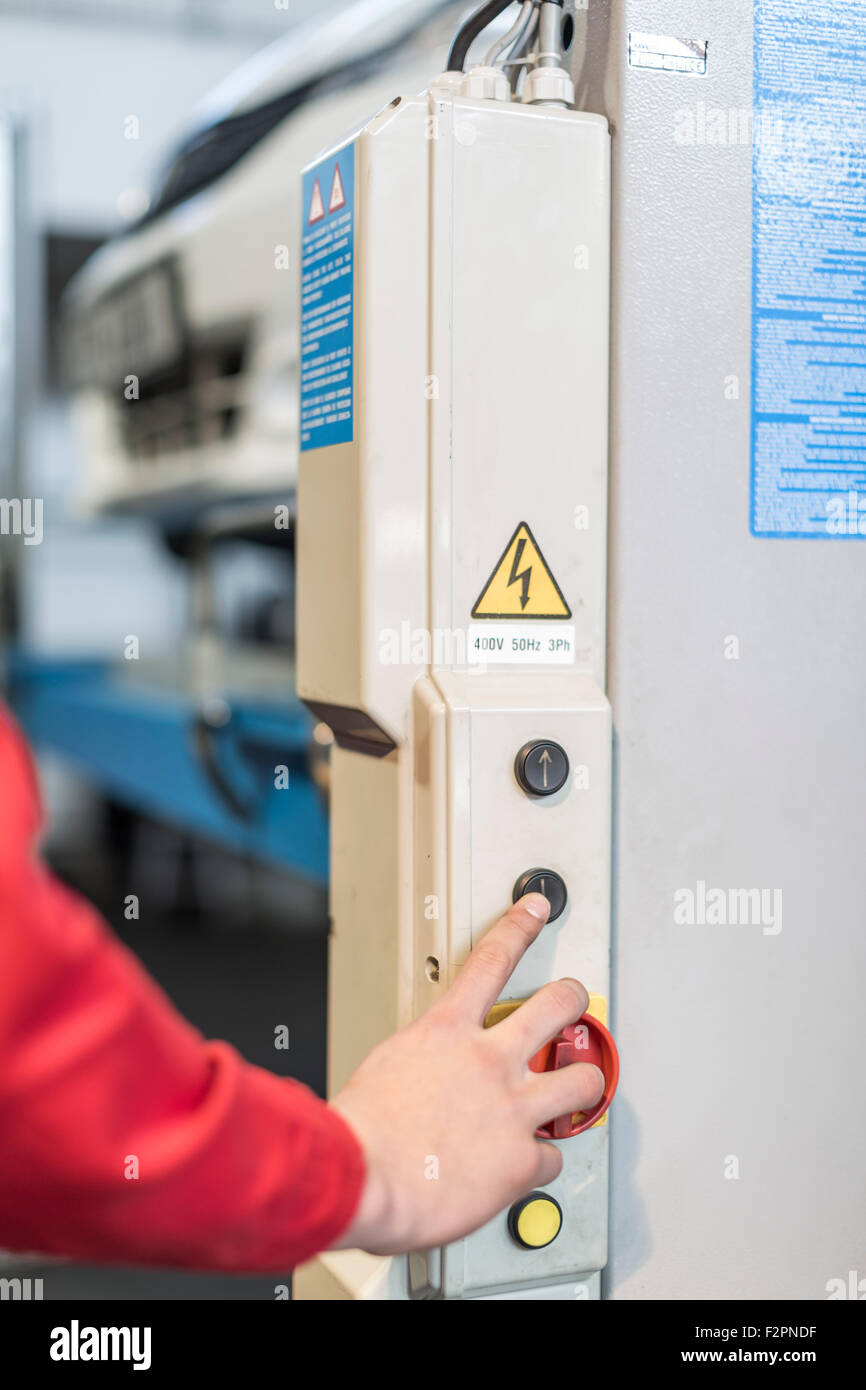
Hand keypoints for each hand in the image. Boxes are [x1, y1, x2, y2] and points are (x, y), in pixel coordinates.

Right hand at [330, 893, 604, 1254]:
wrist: (359, 1180)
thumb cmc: (359, 1132)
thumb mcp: (386, 1068)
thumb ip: (421, 1061)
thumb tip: (429, 1074)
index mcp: (445, 1032)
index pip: (490, 961)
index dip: (518, 928)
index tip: (534, 909)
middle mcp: (487, 1061)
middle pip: (556, 1006)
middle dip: (573, 999)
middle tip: (575, 1000)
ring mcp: (512, 1108)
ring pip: (581, 1080)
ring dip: (583, 1084)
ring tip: (579, 1088)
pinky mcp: (521, 1159)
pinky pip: (554, 1156)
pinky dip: (542, 1161)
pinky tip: (527, 1166)